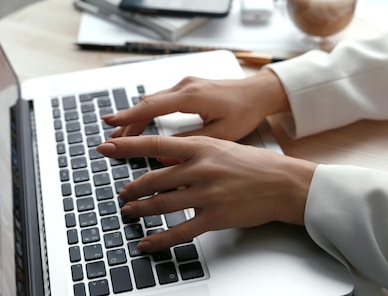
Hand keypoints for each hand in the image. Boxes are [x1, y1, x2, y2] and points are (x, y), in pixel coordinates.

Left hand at [96, 135, 315, 251]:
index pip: (154, 144)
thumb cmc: (252, 164)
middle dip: (132, 188)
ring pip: (162, 204)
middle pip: (153, 179)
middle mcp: (201, 169)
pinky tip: (146, 242)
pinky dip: (159, 239)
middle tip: (122, 193)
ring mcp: (207, 194)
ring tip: (129, 212)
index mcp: (201, 147)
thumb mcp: (219, 147)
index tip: (105, 148)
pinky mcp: (215, 217)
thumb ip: (189, 152)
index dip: (126, 147)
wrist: (283, 183)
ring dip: (140, 210)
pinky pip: (180, 231)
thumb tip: (160, 157)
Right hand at [102, 68, 289, 141]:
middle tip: (112, 138)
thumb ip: (190, 144)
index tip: (109, 123)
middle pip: (147, 104)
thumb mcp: (220, 134)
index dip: (128, 116)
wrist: (259, 92)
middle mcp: (185, 86)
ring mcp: (186, 84)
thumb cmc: (245, 112)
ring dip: (137, 117)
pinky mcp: (188, 87)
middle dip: (127, 121)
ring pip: (153, 100)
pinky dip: (148, 112)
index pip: (152, 107)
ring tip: (122, 135)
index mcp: (192, 96)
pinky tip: (142, 124)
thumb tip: (164, 158)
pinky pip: (161, 99)